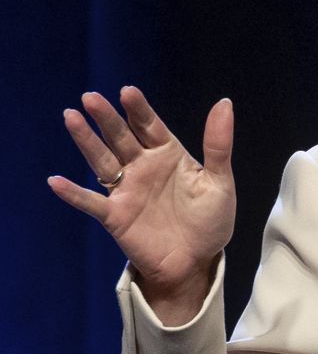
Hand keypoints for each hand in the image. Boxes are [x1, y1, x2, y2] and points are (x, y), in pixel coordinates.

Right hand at [48, 87, 235, 324]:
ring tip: (71, 117)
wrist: (197, 262)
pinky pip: (91, 202)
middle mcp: (143, 168)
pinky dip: (74, 193)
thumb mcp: (220, 182)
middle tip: (91, 97)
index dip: (138, 109)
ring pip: (102, 161)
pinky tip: (56, 182)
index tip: (127, 91)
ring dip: (86, 141)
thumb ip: (218, 145)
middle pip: (121, 137)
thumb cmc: (210, 222)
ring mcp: (127, 190)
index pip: (150, 126)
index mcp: (169, 155)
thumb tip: (224, 103)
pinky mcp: (115, 216)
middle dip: (107, 118)